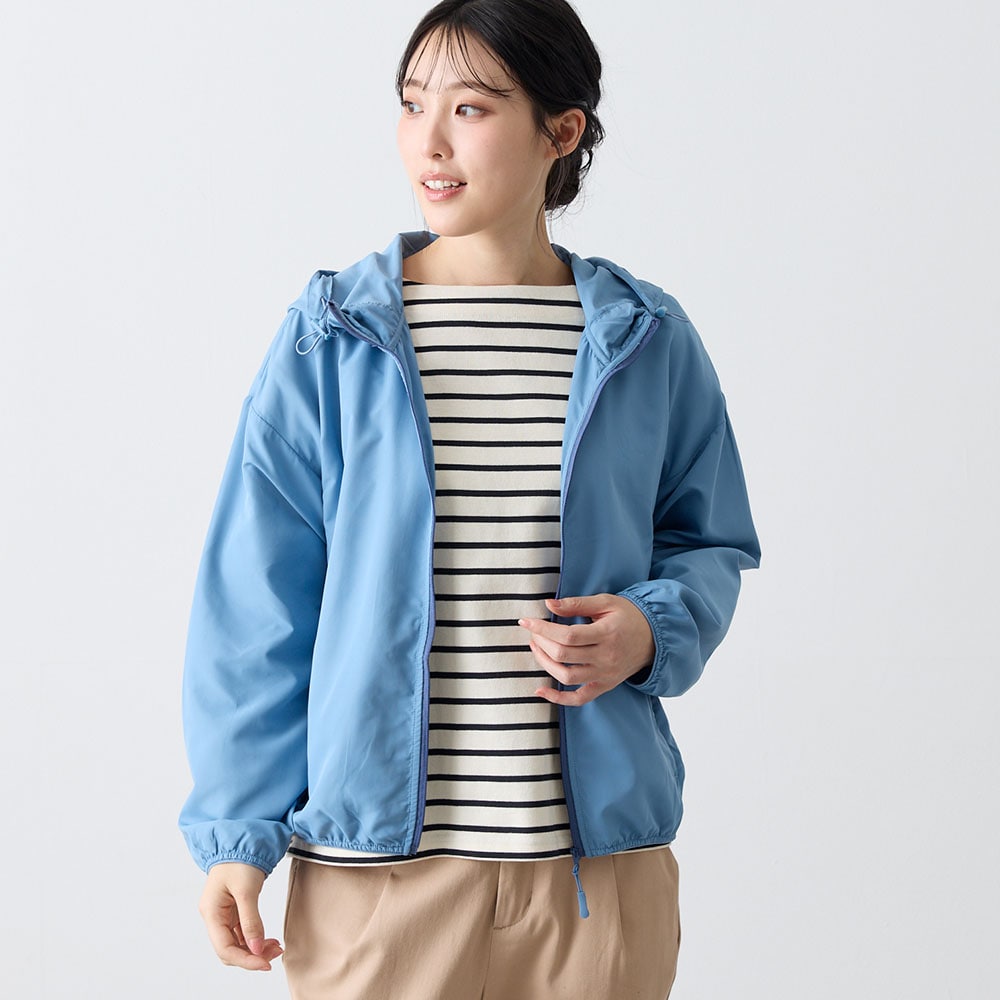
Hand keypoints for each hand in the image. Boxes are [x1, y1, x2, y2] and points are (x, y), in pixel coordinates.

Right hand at [199, 862, 283, 970]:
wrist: (242, 839)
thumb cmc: (240, 860)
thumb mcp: (247, 890)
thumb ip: (251, 921)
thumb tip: (257, 949)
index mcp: (212, 912)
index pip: (224, 948)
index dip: (245, 960)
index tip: (265, 964)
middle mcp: (214, 916)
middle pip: (229, 949)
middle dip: (251, 956)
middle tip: (275, 954)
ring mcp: (222, 914)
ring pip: (236, 943)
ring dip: (255, 949)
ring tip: (276, 947)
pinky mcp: (232, 910)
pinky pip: (241, 932)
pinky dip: (254, 938)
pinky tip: (268, 940)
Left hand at [519, 594, 654, 706]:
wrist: (654, 637)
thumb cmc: (628, 616)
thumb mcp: (605, 603)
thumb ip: (576, 604)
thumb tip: (549, 604)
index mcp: (606, 634)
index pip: (567, 635)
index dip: (542, 629)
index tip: (526, 622)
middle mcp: (606, 657)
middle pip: (564, 655)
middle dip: (541, 642)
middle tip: (533, 632)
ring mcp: (605, 675)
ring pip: (567, 677)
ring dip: (545, 663)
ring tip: (536, 648)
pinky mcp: (604, 686)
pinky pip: (579, 699)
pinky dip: (558, 698)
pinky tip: (541, 691)